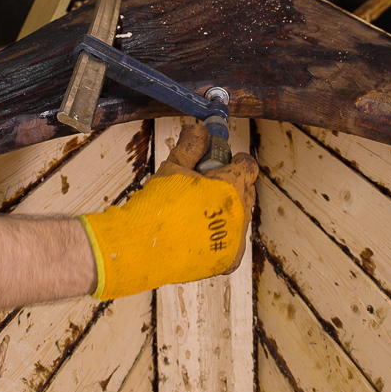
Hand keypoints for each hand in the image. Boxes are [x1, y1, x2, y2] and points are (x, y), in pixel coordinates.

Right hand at [78, 124, 257, 299]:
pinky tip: (199, 234)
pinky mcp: (229, 261)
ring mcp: (236, 240)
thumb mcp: (173, 165)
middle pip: (246, 191)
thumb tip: (202, 130)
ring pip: (239, 217)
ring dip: (225, 211)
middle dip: (231, 185)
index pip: (249, 166)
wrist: (142, 248)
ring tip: (197, 212)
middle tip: (206, 185)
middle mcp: (240, 214)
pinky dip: (220, 237)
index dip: (237, 160)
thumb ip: (192, 144)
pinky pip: (232, 243)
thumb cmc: (158, 205)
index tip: (226, 160)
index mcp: (232, 187)